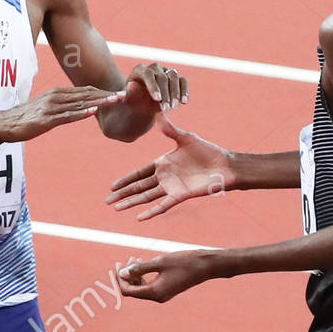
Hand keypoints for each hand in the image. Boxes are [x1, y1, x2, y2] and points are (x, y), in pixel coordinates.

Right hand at [0, 85, 126, 142]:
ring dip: (99, 102)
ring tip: (115, 100)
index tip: (119, 93)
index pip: (85, 91)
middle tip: (125, 94)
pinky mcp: (46, 120)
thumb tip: (78, 108)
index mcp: (58, 93)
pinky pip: (66, 116)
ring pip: (80, 103)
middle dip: (106, 95)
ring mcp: (52, 108)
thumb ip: (63, 107)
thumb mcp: (47, 109)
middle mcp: (56, 97)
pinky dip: (81, 113)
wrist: (3, 124)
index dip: (103, 92)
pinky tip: (93, 112)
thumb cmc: (25, 118)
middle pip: (86, 94)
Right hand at [106, 116, 235, 219]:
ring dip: (132, 202)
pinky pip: (163, 205)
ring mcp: (171, 187)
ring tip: (117, 208)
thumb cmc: (207, 151)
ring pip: (146, 197)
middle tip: (107, 201)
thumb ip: (170, 129)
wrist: (224, 166)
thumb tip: (158, 114)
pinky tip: (139, 218)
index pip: (139, 173)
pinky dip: (151, 211)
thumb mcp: (185, 138)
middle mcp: (164, 177)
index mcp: (163, 163)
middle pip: (138, 187)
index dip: (126, 179)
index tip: (112, 186)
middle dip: (123, 194)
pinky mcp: (180, 195)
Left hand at [117, 250, 215, 302]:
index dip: (120, 278)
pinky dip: (143, 276)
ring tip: (134, 259)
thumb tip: (122, 273)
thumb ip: (140, 268)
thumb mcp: (160, 261)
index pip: (128, 290)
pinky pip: (149, 285)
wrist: (206, 266)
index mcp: (155, 292)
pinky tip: (143, 263)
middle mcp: (158, 297)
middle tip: (125, 260)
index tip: (118, 264)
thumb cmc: (184, 262)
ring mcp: (163, 294)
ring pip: (140, 288)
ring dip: (134, 274)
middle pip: (133, 291)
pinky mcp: (167, 290)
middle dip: (126, 276)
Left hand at [123, 63, 189, 114]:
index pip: (148, 74)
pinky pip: (183, 81)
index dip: (153, 86)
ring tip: (174, 107)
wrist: (140, 102)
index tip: (157, 99)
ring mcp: (165, 71)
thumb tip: (126, 90)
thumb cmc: (132, 100)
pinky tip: (184, 102)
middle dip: (165, 93)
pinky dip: (185, 90)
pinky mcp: (175, 78)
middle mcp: (154, 68)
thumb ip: (127, 95)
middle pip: (162, 77)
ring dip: (175, 92)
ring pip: (174, 76)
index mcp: (140, 70)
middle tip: (166, 109)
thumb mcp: (127, 99)